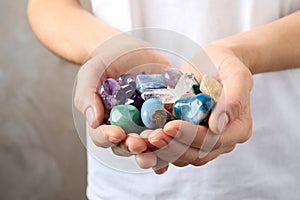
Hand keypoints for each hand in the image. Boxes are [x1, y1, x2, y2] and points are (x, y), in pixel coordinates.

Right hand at [74, 34, 169, 163]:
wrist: (131, 49)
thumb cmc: (108, 61)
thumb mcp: (92, 72)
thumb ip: (87, 94)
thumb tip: (94, 121)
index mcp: (106, 121)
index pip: (102, 137)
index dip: (108, 138)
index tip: (116, 134)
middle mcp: (126, 127)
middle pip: (127, 146)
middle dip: (133, 147)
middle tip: (139, 143)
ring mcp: (146, 124)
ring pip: (150, 144)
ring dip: (155, 148)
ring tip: (159, 142)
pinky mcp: (165, 116)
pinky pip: (171, 131)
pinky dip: (175, 138)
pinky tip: (178, 140)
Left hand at [143, 44, 252, 171]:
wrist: (213, 64)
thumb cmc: (225, 65)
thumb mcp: (236, 74)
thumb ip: (232, 100)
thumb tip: (216, 127)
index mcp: (238, 128)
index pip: (214, 140)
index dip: (190, 135)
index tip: (170, 125)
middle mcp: (223, 139)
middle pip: (198, 153)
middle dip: (173, 146)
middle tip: (153, 136)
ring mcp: (205, 141)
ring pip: (184, 156)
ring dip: (164, 150)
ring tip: (146, 138)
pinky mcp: (190, 137)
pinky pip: (175, 150)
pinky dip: (160, 149)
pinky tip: (147, 143)